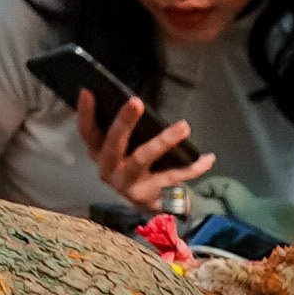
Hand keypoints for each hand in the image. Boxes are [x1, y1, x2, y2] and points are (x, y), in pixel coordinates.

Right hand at [80, 93, 202, 208]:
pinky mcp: (149, 196)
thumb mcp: (123, 149)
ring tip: (184, 126)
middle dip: (124, 122)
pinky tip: (208, 158)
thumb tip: (132, 101)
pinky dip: (193, 168)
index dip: (85, 113)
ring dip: (165, 140)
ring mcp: (127, 185)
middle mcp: (108, 170)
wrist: (148, 204)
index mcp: (98, 154)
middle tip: (136, 101)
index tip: (87, 91)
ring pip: (143, 159)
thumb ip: (124, 130)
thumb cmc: (135, 163)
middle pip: (113, 144)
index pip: (87, 132)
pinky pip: (173, 177)